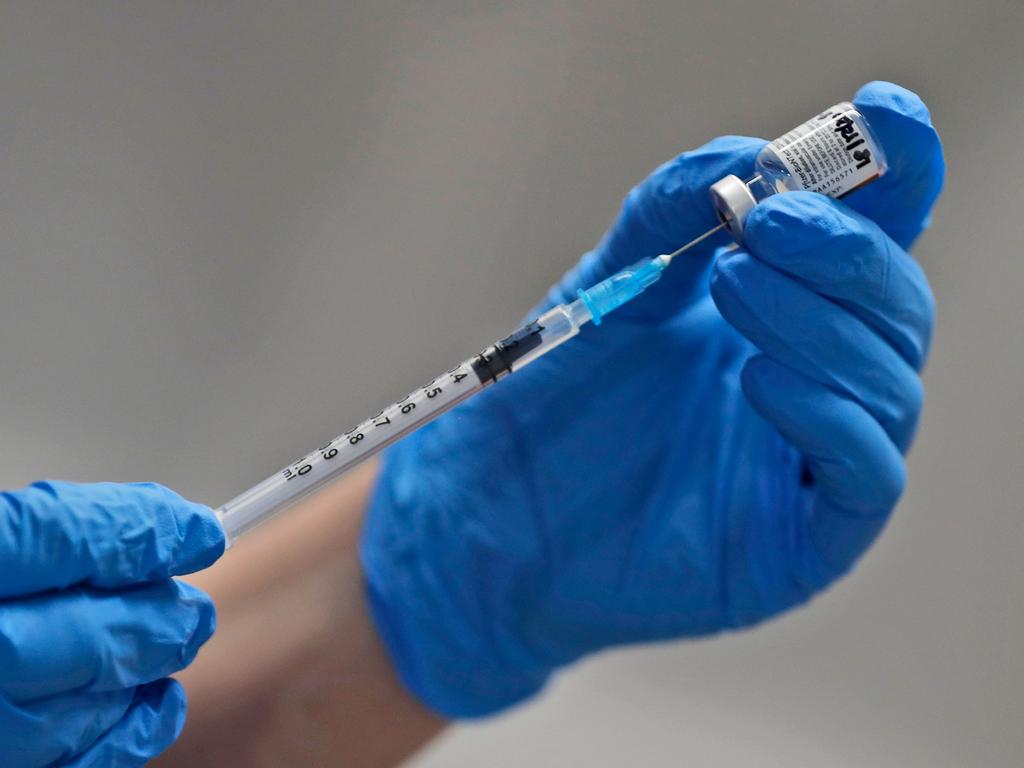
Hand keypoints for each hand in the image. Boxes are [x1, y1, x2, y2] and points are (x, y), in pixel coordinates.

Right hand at [0, 481, 224, 765]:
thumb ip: (36, 536)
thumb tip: (149, 530)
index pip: (65, 541)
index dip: (146, 534)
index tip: (197, 532)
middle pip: (83, 639)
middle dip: (157, 619)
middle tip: (193, 607)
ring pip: (79, 713)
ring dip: (142, 675)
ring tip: (177, 642)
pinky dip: (122, 739)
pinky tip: (154, 707)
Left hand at [361, 81, 943, 716]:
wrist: (493, 511)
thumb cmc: (553, 402)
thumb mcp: (609, 289)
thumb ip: (669, 217)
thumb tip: (741, 158)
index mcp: (782, 312)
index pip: (872, 240)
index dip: (896, 176)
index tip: (880, 116)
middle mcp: (812, 380)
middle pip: (892, 305)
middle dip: (842, 251)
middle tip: (764, 221)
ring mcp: (809, 460)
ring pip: (886, 381)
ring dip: (820, 321)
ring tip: (733, 284)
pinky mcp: (802, 538)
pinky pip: (862, 474)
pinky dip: (828, 415)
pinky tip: (758, 378)